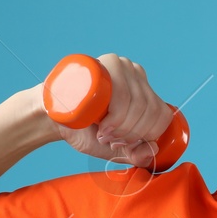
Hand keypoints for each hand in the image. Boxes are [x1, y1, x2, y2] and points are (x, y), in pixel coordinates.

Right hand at [50, 53, 176, 169]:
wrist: (54, 118)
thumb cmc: (85, 130)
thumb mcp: (115, 148)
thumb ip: (136, 153)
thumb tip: (154, 148)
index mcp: (144, 90)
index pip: (162, 114)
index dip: (148, 135)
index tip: (125, 144)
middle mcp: (135, 74)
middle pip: (151, 109)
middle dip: (132, 134)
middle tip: (111, 141)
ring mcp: (120, 65)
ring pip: (139, 102)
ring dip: (123, 128)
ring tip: (105, 134)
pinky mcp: (103, 64)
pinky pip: (123, 92)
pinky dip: (117, 116)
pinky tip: (103, 125)